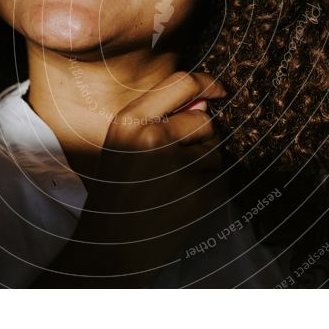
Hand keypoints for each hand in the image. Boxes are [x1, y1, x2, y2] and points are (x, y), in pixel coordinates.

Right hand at [78, 71, 228, 273]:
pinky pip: (219, 177)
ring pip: (215, 150)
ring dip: (204, 165)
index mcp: (129, 121)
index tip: (218, 90)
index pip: (181, 83)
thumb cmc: (118, 191)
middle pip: (204, 120)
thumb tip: (205, 100)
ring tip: (171, 185)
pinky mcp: (195, 192)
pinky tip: (181, 201)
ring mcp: (175, 166)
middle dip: (200, 138)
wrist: (110, 246)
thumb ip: (160, 118)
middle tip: (171, 164)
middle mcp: (152, 137)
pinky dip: (208, 187)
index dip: (206, 83)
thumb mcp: (124, 145)